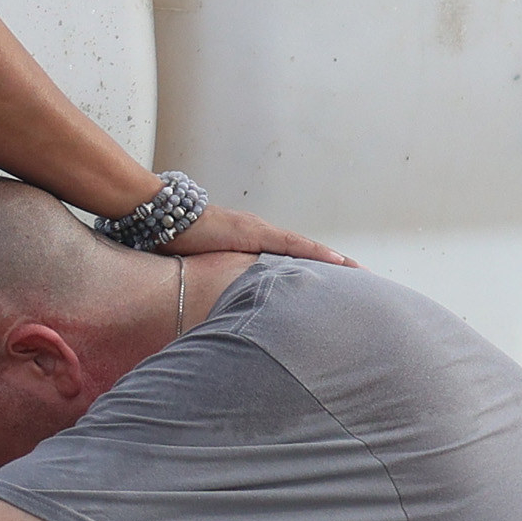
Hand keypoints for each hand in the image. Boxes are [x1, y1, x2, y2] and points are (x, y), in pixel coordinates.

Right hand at [160, 200, 355, 266]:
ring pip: (303, 249)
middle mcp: (259, 234)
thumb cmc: (173, 241)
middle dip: (333, 266)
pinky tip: (336, 262)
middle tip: (363, 279)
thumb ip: (214, 280)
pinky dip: (315, 253)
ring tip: (359, 272)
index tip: (337, 280)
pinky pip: (291, 245)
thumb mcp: (199, 266)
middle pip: (303, 253)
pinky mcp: (253, 233)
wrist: (158, 214)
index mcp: (249, 244)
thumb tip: (217, 306)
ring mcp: (257, 231)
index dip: (314, 268)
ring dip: (331, 261)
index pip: (289, 258)